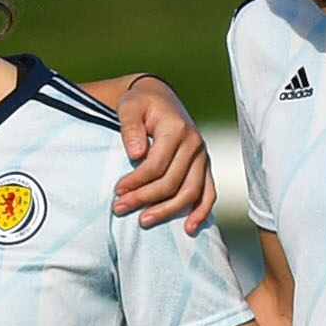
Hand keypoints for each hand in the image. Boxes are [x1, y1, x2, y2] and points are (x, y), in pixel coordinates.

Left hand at [98, 74, 214, 224]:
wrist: (162, 98)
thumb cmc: (142, 103)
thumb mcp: (129, 107)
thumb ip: (131, 127)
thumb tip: (137, 154)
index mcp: (177, 130)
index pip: (157, 165)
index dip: (136, 181)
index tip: (117, 191)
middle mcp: (195, 145)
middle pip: (172, 182)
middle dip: (145, 198)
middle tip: (120, 208)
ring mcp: (202, 157)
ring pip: (190, 192)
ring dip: (168, 211)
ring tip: (144, 220)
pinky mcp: (204, 166)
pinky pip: (208, 193)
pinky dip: (201, 211)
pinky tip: (189, 228)